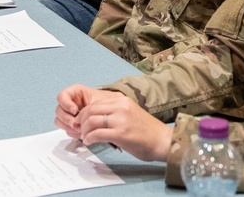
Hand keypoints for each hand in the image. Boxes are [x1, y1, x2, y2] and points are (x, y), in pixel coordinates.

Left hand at [55, 85, 171, 161]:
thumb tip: (96, 118)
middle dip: (81, 121)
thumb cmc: (147, 131)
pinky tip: (89, 142)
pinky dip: (89, 138)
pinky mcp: (121, 133)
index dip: (84, 113)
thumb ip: (114, 112)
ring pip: (91, 121)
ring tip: (85, 137)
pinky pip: (97, 134)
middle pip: (90, 111)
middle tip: (80, 130)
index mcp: (122, 100)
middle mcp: (121, 107)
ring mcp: (121, 120)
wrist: (162, 141)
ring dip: (84, 131)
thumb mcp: (129, 113)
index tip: (81, 122)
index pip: (95, 103)